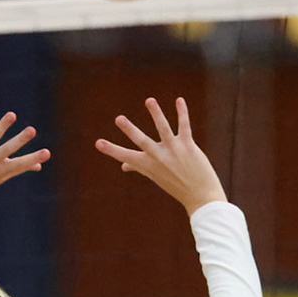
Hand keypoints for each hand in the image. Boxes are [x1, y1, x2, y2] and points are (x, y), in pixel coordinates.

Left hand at [0, 108, 50, 202]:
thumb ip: (18, 168)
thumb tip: (38, 165)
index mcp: (1, 171)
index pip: (21, 164)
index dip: (34, 158)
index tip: (47, 153)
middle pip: (8, 148)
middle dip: (20, 139)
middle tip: (32, 130)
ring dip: (3, 125)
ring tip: (12, 115)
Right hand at [95, 97, 225, 214]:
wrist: (199, 196)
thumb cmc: (175, 184)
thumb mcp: (155, 175)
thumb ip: (139, 166)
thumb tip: (124, 166)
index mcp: (148, 165)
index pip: (126, 156)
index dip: (111, 150)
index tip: (98, 143)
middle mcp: (159, 157)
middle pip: (142, 141)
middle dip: (130, 130)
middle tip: (118, 118)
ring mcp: (174, 150)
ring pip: (163, 129)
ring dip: (156, 113)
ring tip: (149, 100)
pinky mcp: (188, 145)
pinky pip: (184, 126)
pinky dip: (182, 112)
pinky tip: (179, 100)